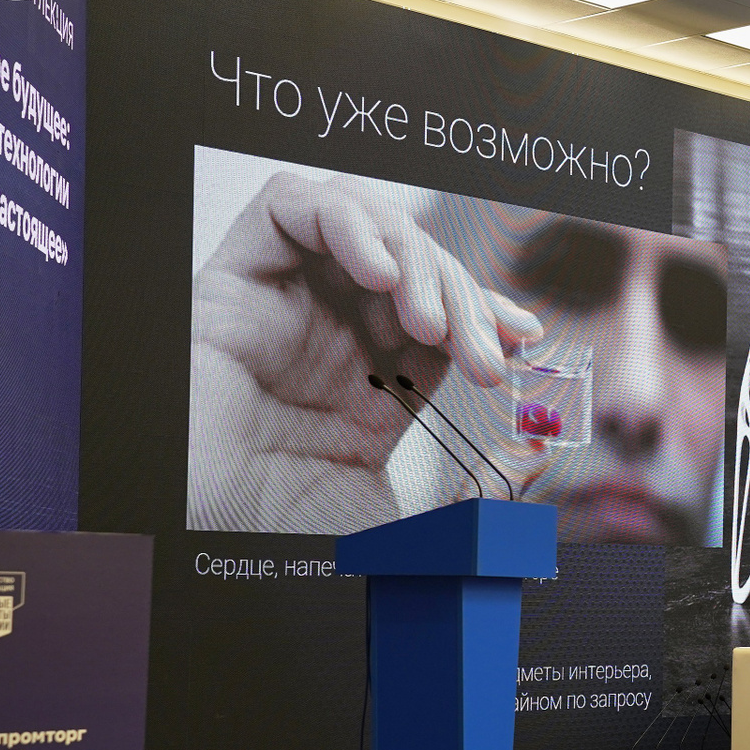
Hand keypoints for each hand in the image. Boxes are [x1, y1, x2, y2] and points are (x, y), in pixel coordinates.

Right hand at [189, 172, 541, 531]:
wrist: (210, 542)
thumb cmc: (294, 545)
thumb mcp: (418, 527)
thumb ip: (481, 494)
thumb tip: (539, 450)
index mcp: (372, 388)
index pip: (444, 312)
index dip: (488, 312)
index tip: (523, 338)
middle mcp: (330, 338)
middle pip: (416, 267)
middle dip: (464, 299)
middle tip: (485, 356)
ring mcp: (284, 306)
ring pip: (364, 224)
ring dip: (414, 257)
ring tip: (429, 321)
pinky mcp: (232, 282)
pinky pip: (289, 204)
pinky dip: (347, 220)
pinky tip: (379, 275)